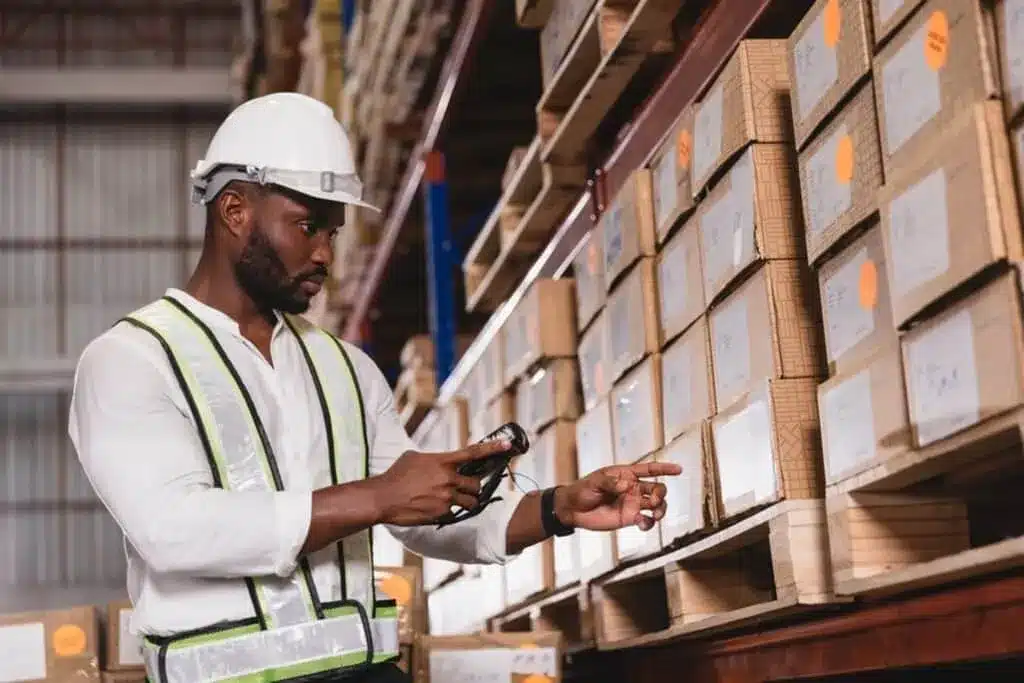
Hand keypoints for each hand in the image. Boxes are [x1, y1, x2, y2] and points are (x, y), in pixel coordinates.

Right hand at [373, 438, 511, 526]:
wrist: (382, 498)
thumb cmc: (396, 476)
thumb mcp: (414, 458)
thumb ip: (433, 459)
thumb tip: (440, 461)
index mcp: (442, 461)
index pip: (472, 453)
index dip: (492, 448)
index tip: (507, 445)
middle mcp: (448, 479)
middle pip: (476, 484)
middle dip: (473, 487)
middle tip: (466, 488)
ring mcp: (446, 497)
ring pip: (470, 502)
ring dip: (465, 501)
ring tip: (449, 500)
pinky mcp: (442, 513)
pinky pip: (454, 513)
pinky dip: (448, 511)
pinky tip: (432, 508)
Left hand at [554, 461, 681, 531]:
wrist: (573, 510)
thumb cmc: (582, 490)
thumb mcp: (594, 482)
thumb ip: (610, 482)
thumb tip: (626, 485)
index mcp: (626, 474)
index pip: (649, 469)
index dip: (665, 468)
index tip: (678, 470)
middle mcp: (633, 488)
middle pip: (657, 489)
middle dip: (661, 494)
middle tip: (654, 501)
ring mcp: (633, 504)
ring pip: (657, 506)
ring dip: (661, 509)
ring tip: (655, 514)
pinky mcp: (630, 519)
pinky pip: (646, 521)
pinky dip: (649, 523)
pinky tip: (643, 524)